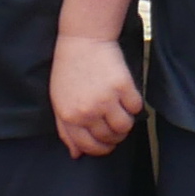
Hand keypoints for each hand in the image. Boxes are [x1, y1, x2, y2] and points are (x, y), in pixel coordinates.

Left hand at [52, 32, 141, 156]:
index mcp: (70, 117)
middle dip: (115, 137)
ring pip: (125, 126)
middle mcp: (88, 111)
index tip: (107, 145)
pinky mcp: (123, 87)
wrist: (82, 41)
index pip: (88, 146)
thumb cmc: (69, 71)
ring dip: (126, 124)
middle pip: (109, 137)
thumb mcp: (59, 102)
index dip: (100, 150)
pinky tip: (127, 98)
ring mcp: (106, 99)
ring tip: (123, 115)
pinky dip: (135, 106)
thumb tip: (76, 154)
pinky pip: (136, 107)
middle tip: (116, 128)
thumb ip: (66, 130)